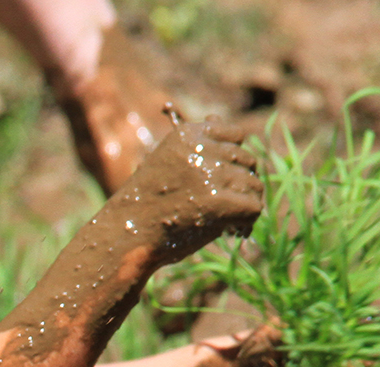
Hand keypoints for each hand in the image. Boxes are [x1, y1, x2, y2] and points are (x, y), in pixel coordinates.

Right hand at [110, 119, 263, 265]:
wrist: (126, 236)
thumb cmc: (147, 203)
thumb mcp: (168, 161)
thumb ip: (196, 143)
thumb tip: (217, 116)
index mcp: (187, 134)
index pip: (236, 136)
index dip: (235, 162)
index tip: (221, 183)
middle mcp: (200, 149)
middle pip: (248, 161)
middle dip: (242, 185)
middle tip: (226, 209)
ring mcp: (209, 174)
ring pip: (253, 185)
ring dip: (246, 205)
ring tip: (229, 223)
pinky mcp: (218, 201)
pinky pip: (253, 207)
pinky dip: (248, 222)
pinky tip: (233, 231)